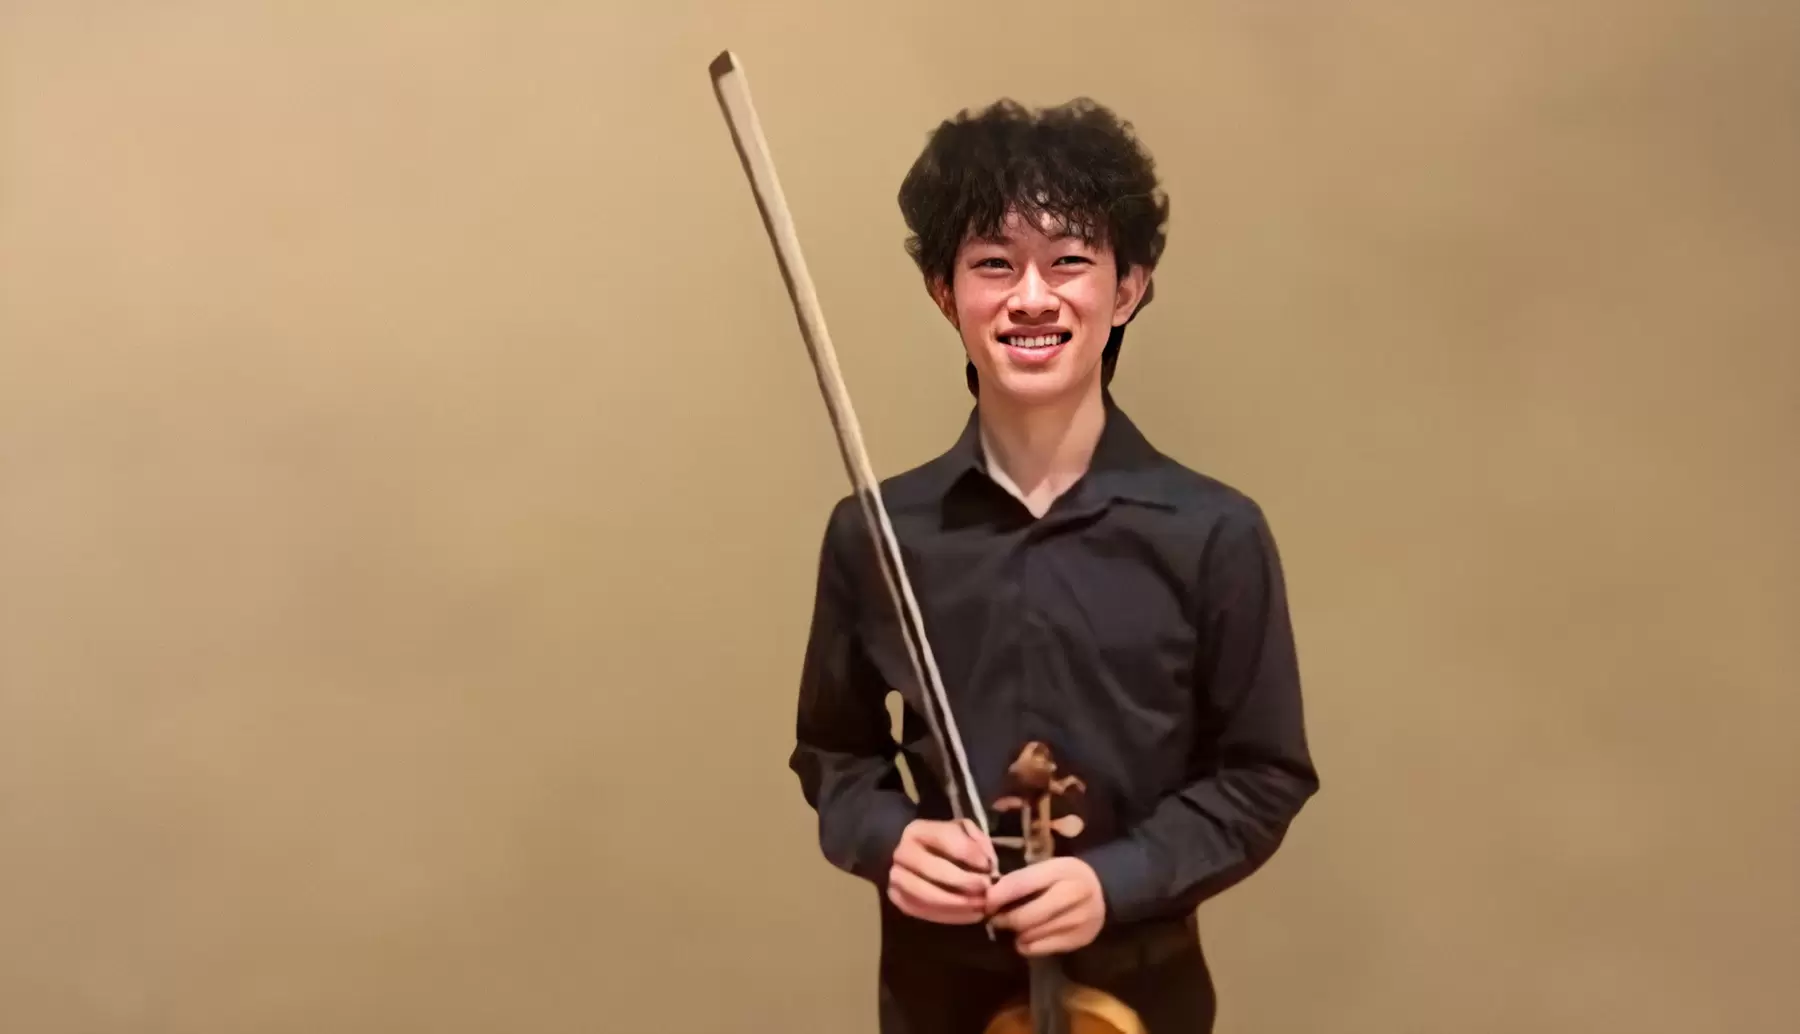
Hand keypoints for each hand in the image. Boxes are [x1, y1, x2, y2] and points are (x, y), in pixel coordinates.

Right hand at [887, 818, 996, 924]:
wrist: (915, 857)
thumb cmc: (946, 844)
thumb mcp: (962, 833)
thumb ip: (977, 842)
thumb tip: (987, 865)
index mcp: (918, 830)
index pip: (944, 839)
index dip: (969, 853)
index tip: (989, 866)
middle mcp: (902, 853)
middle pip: (931, 868)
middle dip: (962, 881)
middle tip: (985, 889)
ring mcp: (896, 877)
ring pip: (924, 894)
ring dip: (955, 904)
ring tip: (980, 907)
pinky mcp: (898, 899)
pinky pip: (921, 911)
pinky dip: (949, 916)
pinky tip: (971, 915)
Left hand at [986, 857, 1105, 955]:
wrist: (1103, 891)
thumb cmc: (1065, 877)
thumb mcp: (1047, 868)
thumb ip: (1021, 880)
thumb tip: (988, 898)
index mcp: (1061, 870)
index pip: (1021, 884)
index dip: (997, 896)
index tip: (985, 903)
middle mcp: (1073, 894)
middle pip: (1025, 917)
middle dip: (1003, 920)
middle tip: (995, 919)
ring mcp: (1079, 920)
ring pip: (1031, 936)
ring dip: (1015, 934)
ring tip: (1012, 927)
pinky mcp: (1079, 940)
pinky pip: (1041, 949)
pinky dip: (1027, 946)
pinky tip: (1025, 939)